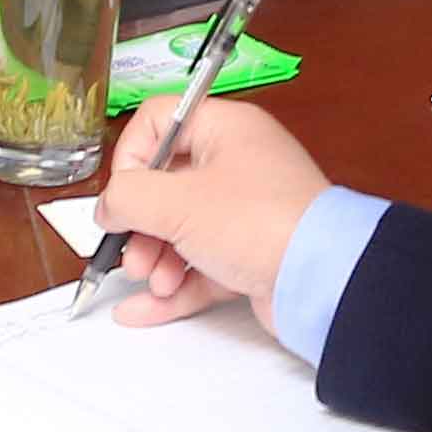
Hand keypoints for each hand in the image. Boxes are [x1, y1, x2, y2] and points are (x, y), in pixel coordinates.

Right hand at [92, 95, 332, 327]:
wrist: (322, 279)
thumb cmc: (263, 223)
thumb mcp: (178, 202)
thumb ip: (128, 197)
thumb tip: (109, 205)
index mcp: (227, 129)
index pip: (160, 122)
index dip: (132, 157)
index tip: (123, 194)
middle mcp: (239, 164)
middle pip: (167, 185)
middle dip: (141, 224)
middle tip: (133, 250)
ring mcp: (247, 212)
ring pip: (182, 230)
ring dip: (156, 258)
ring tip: (155, 280)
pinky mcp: (253, 255)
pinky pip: (200, 267)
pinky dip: (172, 286)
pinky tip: (142, 309)